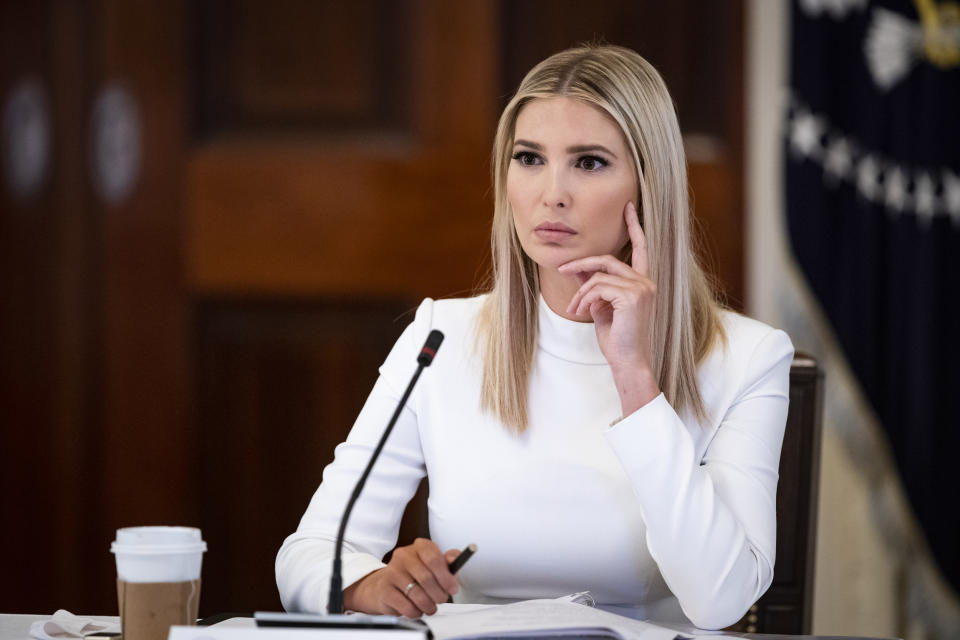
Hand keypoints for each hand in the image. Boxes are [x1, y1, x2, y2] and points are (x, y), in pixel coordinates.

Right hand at [343, 538, 460, 617]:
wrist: (384, 586)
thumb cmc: (413, 576)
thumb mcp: (433, 566)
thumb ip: (448, 562)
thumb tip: (454, 560)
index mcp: (419, 546)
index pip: (434, 558)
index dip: (446, 576)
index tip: (452, 588)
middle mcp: (403, 556)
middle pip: (427, 578)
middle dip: (439, 594)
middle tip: (442, 599)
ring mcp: (392, 572)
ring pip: (417, 594)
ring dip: (428, 605)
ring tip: (430, 607)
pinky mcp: (384, 589)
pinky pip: (407, 606)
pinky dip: (416, 612)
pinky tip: (416, 609)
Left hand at [558, 201, 659, 414]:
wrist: (628, 361)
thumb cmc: (617, 339)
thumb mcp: (600, 308)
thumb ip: (593, 287)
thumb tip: (577, 270)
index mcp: (642, 282)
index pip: (640, 248)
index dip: (634, 226)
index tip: (628, 207)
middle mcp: (646, 281)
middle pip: (608, 259)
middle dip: (581, 264)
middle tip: (562, 269)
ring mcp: (642, 288)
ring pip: (599, 275)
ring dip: (581, 292)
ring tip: (574, 308)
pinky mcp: (633, 296)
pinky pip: (598, 287)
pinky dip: (584, 298)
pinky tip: (581, 311)